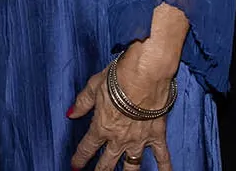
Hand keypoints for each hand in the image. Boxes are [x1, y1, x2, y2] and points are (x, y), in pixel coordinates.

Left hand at [68, 50, 174, 170]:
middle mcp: (119, 138)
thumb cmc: (119, 76)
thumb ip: (82, 102)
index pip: (87, 148)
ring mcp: (139, 139)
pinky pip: (162, 156)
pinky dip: (165, 168)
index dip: (79, 159)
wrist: (145, 74)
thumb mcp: (94, 86)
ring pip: (132, 165)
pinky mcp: (156, 135)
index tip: (75, 166)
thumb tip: (71, 113)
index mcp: (102, 127)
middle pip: (108, 162)